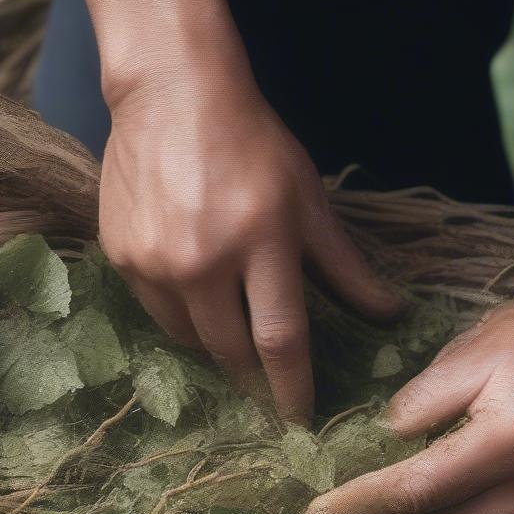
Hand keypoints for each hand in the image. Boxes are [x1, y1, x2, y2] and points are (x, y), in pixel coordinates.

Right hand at [99, 78, 398, 422]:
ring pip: (192, 340)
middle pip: (232, 352)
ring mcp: (155, 261)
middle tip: (268, 389)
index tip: (300, 421)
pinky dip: (183, 317)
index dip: (292, 388)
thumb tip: (391, 314)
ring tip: (233, 333)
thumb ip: (345, 266)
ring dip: (218, 348)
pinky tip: (197, 296)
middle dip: (254, 379)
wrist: (171, 92)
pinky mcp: (122, 257)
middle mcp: (203, 261)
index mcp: (261, 243)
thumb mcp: (308, 200)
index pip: (280, 340)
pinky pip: (157, 314)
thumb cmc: (253, 145)